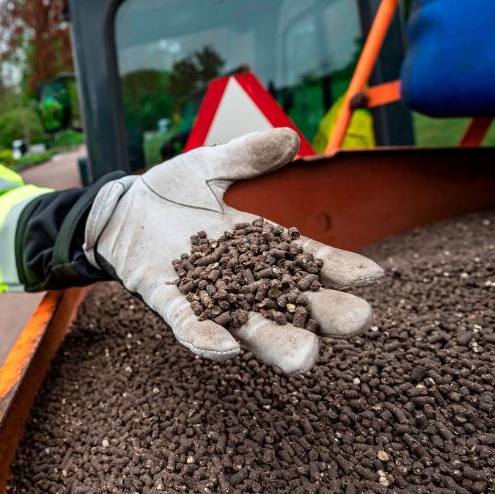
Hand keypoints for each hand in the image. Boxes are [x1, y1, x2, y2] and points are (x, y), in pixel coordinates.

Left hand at [83, 129, 382, 373]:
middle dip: (324, 316)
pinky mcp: (169, 303)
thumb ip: (246, 156)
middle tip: (356, 321)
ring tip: (305, 355)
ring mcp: (208, 297)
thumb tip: (289, 138)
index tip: (374, 277)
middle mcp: (243, 281)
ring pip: (249, 328)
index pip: (310, 262)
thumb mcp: (210, 166)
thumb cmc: (170, 191)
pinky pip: (189, 326)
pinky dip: (206, 338)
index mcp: (262, 248)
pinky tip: (226, 347)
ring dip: (276, 342)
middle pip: (292, 305)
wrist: (120, 208)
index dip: (342, 270)